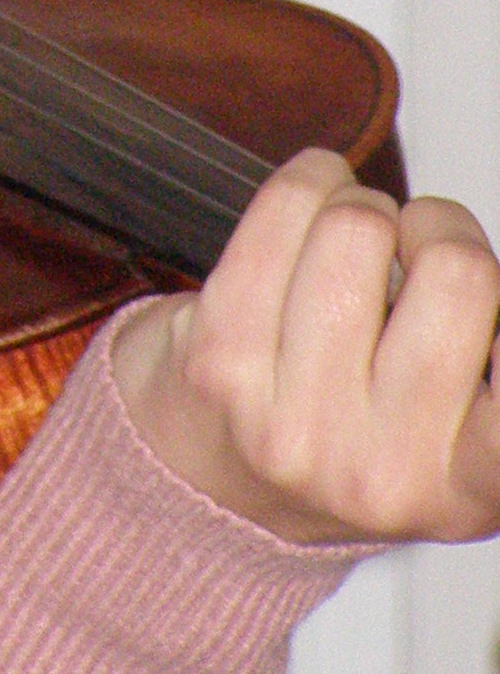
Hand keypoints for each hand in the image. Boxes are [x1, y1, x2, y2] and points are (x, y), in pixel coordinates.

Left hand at [107, 148, 499, 544]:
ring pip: (361, 227)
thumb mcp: (451, 445)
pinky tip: (313, 200)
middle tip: (417, 241)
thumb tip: (473, 269)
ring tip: (353, 236)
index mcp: (464, 491)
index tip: (488, 301)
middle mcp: (382, 470)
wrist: (202, 481)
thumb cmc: (343, 434)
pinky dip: (310, 181)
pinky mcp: (220, 357)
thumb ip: (485, 374)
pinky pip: (284, 212)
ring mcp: (293, 419)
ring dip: (362, 204)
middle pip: (458, 272)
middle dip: (440, 227)